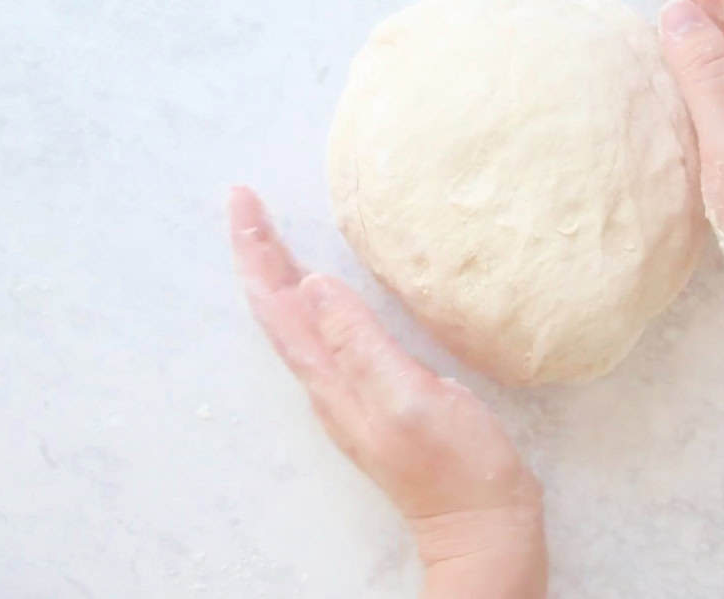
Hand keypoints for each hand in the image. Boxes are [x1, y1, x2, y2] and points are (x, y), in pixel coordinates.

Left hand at [228, 187, 545, 598]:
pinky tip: (323, 292)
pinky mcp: (376, 395)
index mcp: (332, 379)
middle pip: (278, 310)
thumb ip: (359, 343)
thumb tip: (311, 286)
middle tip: (246, 201)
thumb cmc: (455, 465)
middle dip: (260, 253)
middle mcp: (330, 384)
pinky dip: (312, 301)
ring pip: (298, 322)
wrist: (481, 524)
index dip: (256, 251)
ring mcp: (351, 392)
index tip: (242, 200)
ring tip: (268, 234)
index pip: (276, 305)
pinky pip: (326, 336)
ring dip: (279, 275)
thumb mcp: (407, 398)